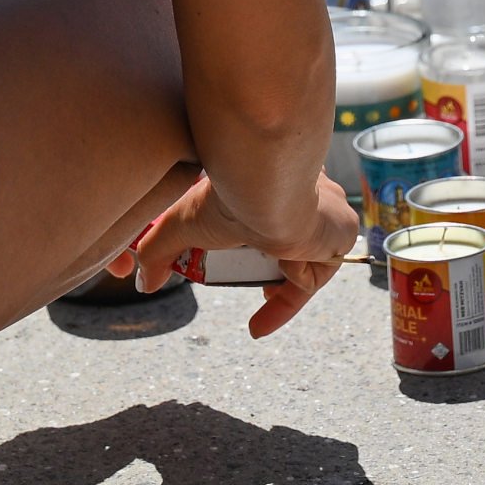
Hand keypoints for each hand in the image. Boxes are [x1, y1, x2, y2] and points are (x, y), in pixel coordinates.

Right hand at [116, 169, 360, 335]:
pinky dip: (298, 282)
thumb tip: (142, 281)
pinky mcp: (342, 232)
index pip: (279, 218)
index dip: (266, 252)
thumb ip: (158, 251)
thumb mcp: (181, 224)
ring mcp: (329, 212)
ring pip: (309, 261)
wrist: (264, 185)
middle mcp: (308, 193)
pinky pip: (318, 270)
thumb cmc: (224, 194)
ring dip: (286, 285)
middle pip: (297, 245)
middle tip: (260, 297)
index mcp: (276, 183)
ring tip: (264, 301)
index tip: (253, 282)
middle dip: (278, 278)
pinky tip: (279, 274)